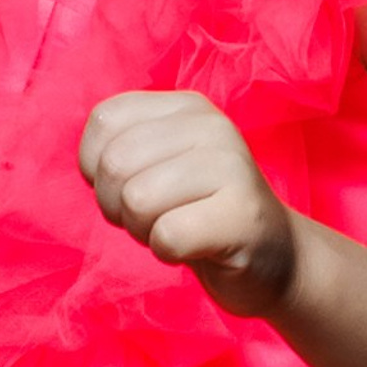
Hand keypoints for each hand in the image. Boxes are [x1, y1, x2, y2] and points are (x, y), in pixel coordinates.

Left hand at [79, 89, 295, 316]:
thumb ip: (124, 147)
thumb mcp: (163, 163)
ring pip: (136, 200)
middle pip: (114, 164)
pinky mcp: (242, 215)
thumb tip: (90, 164)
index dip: (96, 167)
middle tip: (153, 217)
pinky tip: (196, 247)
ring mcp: (232, 167)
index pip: (103, 120)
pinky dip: (168, 253)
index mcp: (188, 107)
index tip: (133, 186)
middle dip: (116, 206)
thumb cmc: (202, 213)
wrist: (277, 259)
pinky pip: (167, 236)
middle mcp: (212, 126)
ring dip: (143, 231)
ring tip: (176, 229)